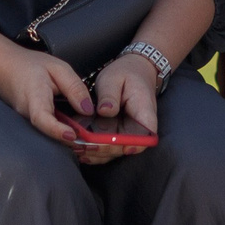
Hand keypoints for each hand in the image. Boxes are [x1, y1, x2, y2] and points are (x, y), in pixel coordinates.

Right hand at [0, 42, 94, 145]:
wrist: (4, 67)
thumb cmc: (31, 65)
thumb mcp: (58, 68)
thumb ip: (74, 87)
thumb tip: (88, 110)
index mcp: (34, 97)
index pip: (41, 117)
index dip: (56, 129)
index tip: (72, 135)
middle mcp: (27, 114)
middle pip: (48, 132)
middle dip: (69, 140)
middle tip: (92, 143)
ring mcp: (26, 121)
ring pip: (48, 134)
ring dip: (67, 138)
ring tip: (89, 140)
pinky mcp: (29, 123)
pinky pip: (46, 130)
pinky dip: (61, 133)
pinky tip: (76, 131)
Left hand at [73, 52, 161, 166]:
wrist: (133, 71)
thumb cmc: (126, 73)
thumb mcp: (115, 78)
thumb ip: (110, 94)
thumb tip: (105, 111)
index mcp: (143, 112)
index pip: (146, 136)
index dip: (133, 145)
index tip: (116, 147)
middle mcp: (138, 128)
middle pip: (125, 147)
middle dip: (104, 150)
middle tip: (83, 146)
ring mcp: (126, 133)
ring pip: (114, 151)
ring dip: (96, 153)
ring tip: (78, 148)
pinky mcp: (116, 134)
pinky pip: (107, 147)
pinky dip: (94, 151)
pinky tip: (80, 150)